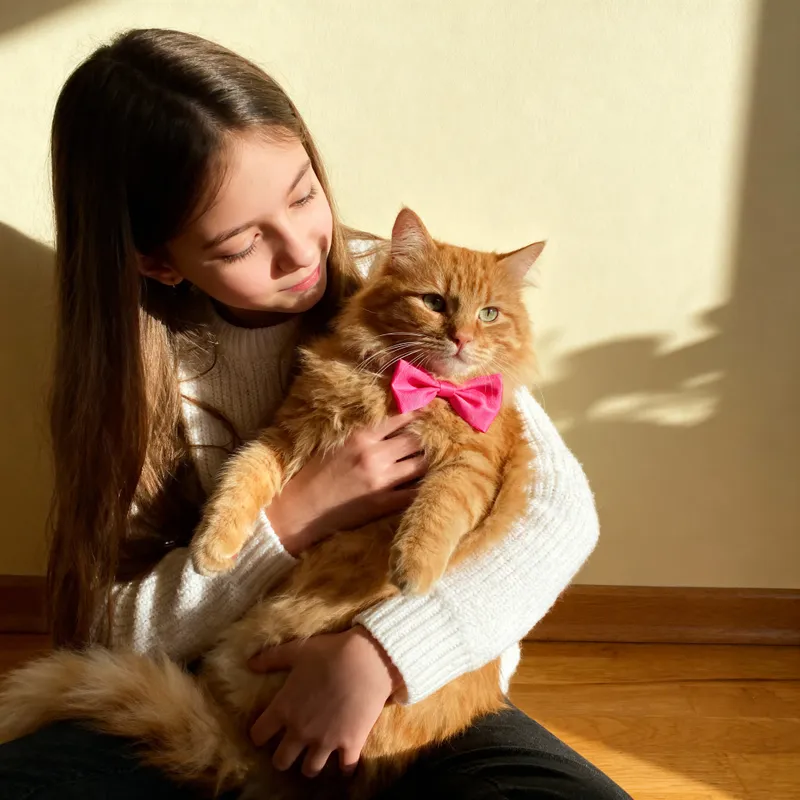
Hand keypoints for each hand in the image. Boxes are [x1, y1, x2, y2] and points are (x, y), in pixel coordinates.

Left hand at [248, 626, 402, 777]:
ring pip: (309, 770)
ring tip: (314, 756)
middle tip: (290, 748)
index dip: (259, 734)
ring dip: (310, 764)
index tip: (266, 731)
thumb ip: (272, 658)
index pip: (258, 735)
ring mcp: (326, 741)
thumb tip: (250, 663)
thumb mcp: (298, 650)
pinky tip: (343, 760)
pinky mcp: (350, 744)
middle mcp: (301, 731)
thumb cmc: (331, 653)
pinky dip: (343, 768)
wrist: (368, 660)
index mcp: (284, 709)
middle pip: (281, 761)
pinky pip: (344, 769)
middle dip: (283, 757)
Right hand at [266, 413, 425, 554]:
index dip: (418, 413)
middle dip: (428, 437)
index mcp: (361, 435)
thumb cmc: (314, 472)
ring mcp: (381, 480)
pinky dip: (424, 486)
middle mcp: (374, 454)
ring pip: (422, 463)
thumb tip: (393, 419)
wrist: (300, 508)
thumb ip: (364, 430)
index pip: (401, 416)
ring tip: (434, 457)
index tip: (428, 412)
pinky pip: (415, 492)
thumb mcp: (337, 441)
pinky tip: (430, 482)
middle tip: (435, 436)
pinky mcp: (383, 503)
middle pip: (416, 439)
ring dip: (428, 460)